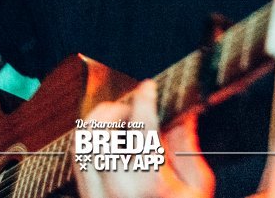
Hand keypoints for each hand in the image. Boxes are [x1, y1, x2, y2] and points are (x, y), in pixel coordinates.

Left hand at [74, 80, 213, 197]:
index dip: (144, 100)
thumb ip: (186, 146)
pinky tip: (107, 141)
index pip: (141, 128)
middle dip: (114, 109)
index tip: (149, 87)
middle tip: (131, 105)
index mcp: (149, 186)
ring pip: (80, 146)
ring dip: (95, 124)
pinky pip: (77, 164)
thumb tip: (179, 112)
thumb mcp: (198, 186)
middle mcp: (117, 192)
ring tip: (117, 120)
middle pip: (99, 132)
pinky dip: (88, 143)